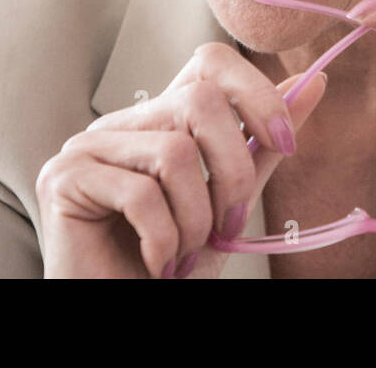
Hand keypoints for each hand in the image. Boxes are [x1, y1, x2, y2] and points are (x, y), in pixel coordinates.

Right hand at [36, 42, 325, 277]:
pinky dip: (163, 239)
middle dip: (235, 171)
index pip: (209, 63)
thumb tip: (313, 83)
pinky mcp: (62, 179)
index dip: (256, 92)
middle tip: (228, 225)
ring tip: (182, 254)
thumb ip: (264, 146)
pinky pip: (140, 194)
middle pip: (201, 101)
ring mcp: (86, 146)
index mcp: (159, 122)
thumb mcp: (231, 202)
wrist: (125, 313)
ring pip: (175, 152)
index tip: (285, 142)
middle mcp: (121, 124)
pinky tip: (156, 264)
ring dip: (196, 219)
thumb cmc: (174, 266)